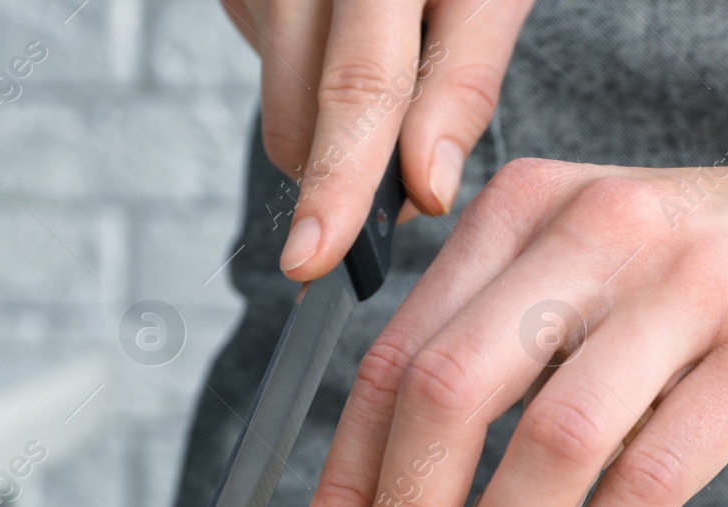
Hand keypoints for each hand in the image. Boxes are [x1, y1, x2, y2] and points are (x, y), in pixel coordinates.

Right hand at [220, 0, 534, 276]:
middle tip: (379, 202)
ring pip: (278, 99)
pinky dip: (303, 73)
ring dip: (323, 124)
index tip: (316, 258)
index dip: (338, 182)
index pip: (359, 86)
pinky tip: (339, 29)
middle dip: (335, 180)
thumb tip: (425, 189)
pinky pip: (264, 58)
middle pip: (301, 111)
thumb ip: (463, 82)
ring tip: (382, 61)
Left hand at [291, 144, 727, 506]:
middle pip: (449, 391)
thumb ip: (499, 344)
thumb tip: (401, 504)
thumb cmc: (710, 266)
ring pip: (551, 438)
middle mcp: (586, 235)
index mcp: (519, 215)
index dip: (347, 476)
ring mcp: (680, 289)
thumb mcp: (585, 263)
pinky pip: (652, 472)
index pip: (394, 357)